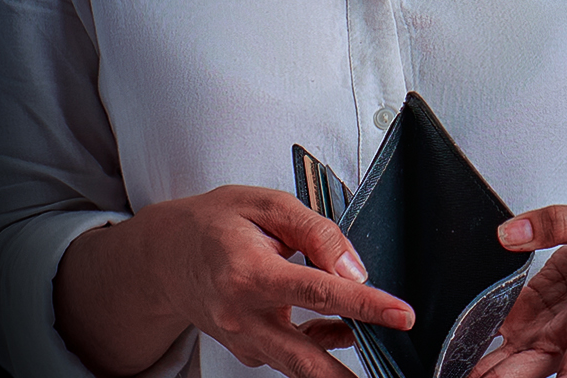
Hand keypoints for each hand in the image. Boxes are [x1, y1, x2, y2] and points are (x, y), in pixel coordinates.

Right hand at [60, 184, 414, 377]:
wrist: (165, 255)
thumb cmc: (216, 223)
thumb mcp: (266, 205)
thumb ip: (315, 232)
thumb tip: (355, 270)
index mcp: (249, 273)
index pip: (317, 292)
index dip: (365, 305)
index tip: (402, 315)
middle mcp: (242, 315)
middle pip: (303, 358)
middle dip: (346, 374)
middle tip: (392, 370)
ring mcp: (241, 340)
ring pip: (298, 364)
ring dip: (338, 364)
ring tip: (377, 342)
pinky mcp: (246, 351)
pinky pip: (291, 355)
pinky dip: (320, 344)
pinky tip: (338, 326)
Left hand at [471, 197, 566, 377]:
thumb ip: (555, 223)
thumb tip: (508, 234)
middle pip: (534, 366)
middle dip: (500, 375)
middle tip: (462, 374)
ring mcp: (562, 321)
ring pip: (520, 353)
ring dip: (489, 361)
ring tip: (454, 364)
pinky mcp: (548, 308)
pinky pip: (515, 326)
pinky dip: (491, 333)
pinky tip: (466, 336)